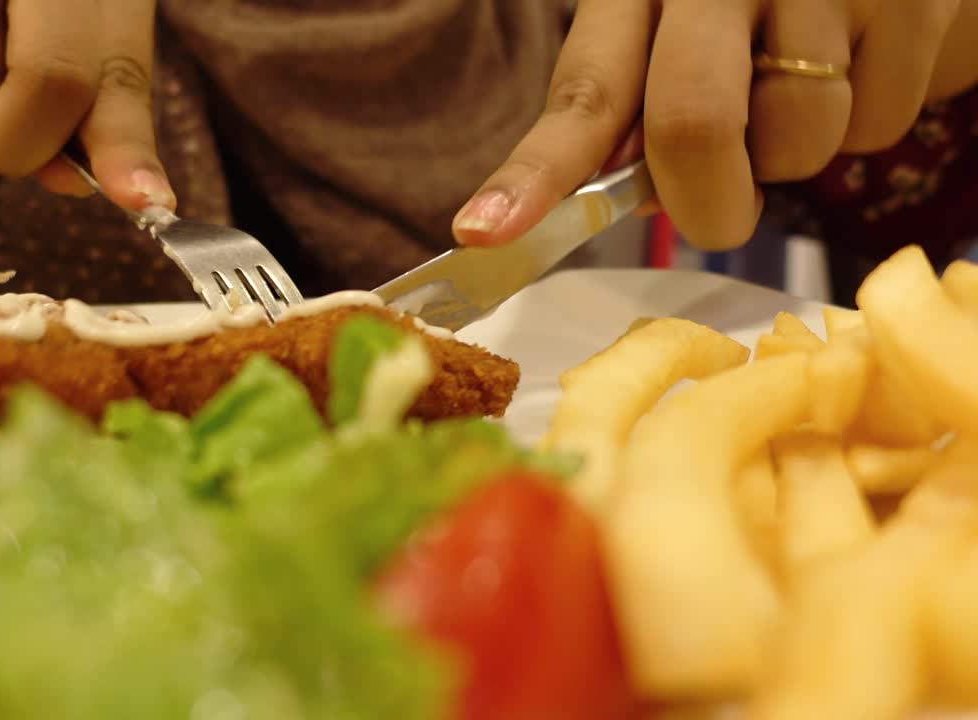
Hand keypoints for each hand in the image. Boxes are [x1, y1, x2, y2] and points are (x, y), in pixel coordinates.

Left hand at [454, 0, 965, 250]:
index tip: (482, 233)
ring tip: (798, 93)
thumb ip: (630, 113)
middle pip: (692, 127)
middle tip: (722, 210)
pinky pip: (873, 126)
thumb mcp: (669, 38)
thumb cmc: (747, 15)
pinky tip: (856, 69)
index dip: (532, 175)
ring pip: (796, 141)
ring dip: (791, 157)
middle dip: (705, 202)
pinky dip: (861, 127)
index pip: (583, 93)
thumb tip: (592, 210)